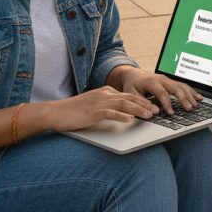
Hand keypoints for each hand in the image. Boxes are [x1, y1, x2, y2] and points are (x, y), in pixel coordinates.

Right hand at [39, 86, 157, 131]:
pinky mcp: (92, 112)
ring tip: (149, 115)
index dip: (143, 100)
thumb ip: (108, 106)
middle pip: (129, 98)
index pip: (128, 95)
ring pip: (123, 104)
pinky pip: (110, 113)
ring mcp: (98, 102)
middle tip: (157, 110)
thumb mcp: (94, 105)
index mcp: (105, 92)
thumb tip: (124, 113)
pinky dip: (121, 116)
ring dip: (138, 110)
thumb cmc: (74, 111)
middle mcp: (104, 94)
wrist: (55, 112)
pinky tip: (130, 120)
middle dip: (145, 104)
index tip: (153, 105)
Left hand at [115, 67, 201, 114]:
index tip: (171, 113)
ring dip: (189, 95)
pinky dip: (191, 92)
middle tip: (189, 108)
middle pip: (176, 88)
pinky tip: (198, 97)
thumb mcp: (131, 94)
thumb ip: (141, 103)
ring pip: (182, 86)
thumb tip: (153, 112)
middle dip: (184, 99)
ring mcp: (168, 79)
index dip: (167, 103)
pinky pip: (183, 85)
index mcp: (152, 82)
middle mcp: (162, 79)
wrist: (132, 74)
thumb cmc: (131, 85)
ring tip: (195, 104)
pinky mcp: (171, 81)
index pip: (162, 93)